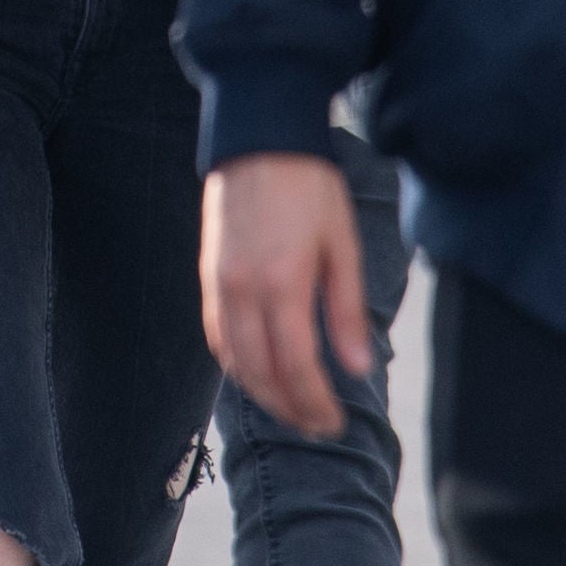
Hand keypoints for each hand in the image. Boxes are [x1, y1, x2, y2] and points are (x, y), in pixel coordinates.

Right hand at [202, 151, 371, 437]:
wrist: (258, 139)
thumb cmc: (309, 187)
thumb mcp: (342, 244)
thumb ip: (346, 310)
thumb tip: (357, 369)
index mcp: (283, 283)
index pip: (297, 366)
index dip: (315, 403)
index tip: (335, 423)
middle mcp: (244, 290)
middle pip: (262, 373)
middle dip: (290, 408)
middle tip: (317, 427)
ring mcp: (219, 283)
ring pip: (234, 361)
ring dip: (262, 393)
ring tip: (291, 408)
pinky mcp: (208, 275)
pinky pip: (217, 335)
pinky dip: (236, 365)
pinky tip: (257, 373)